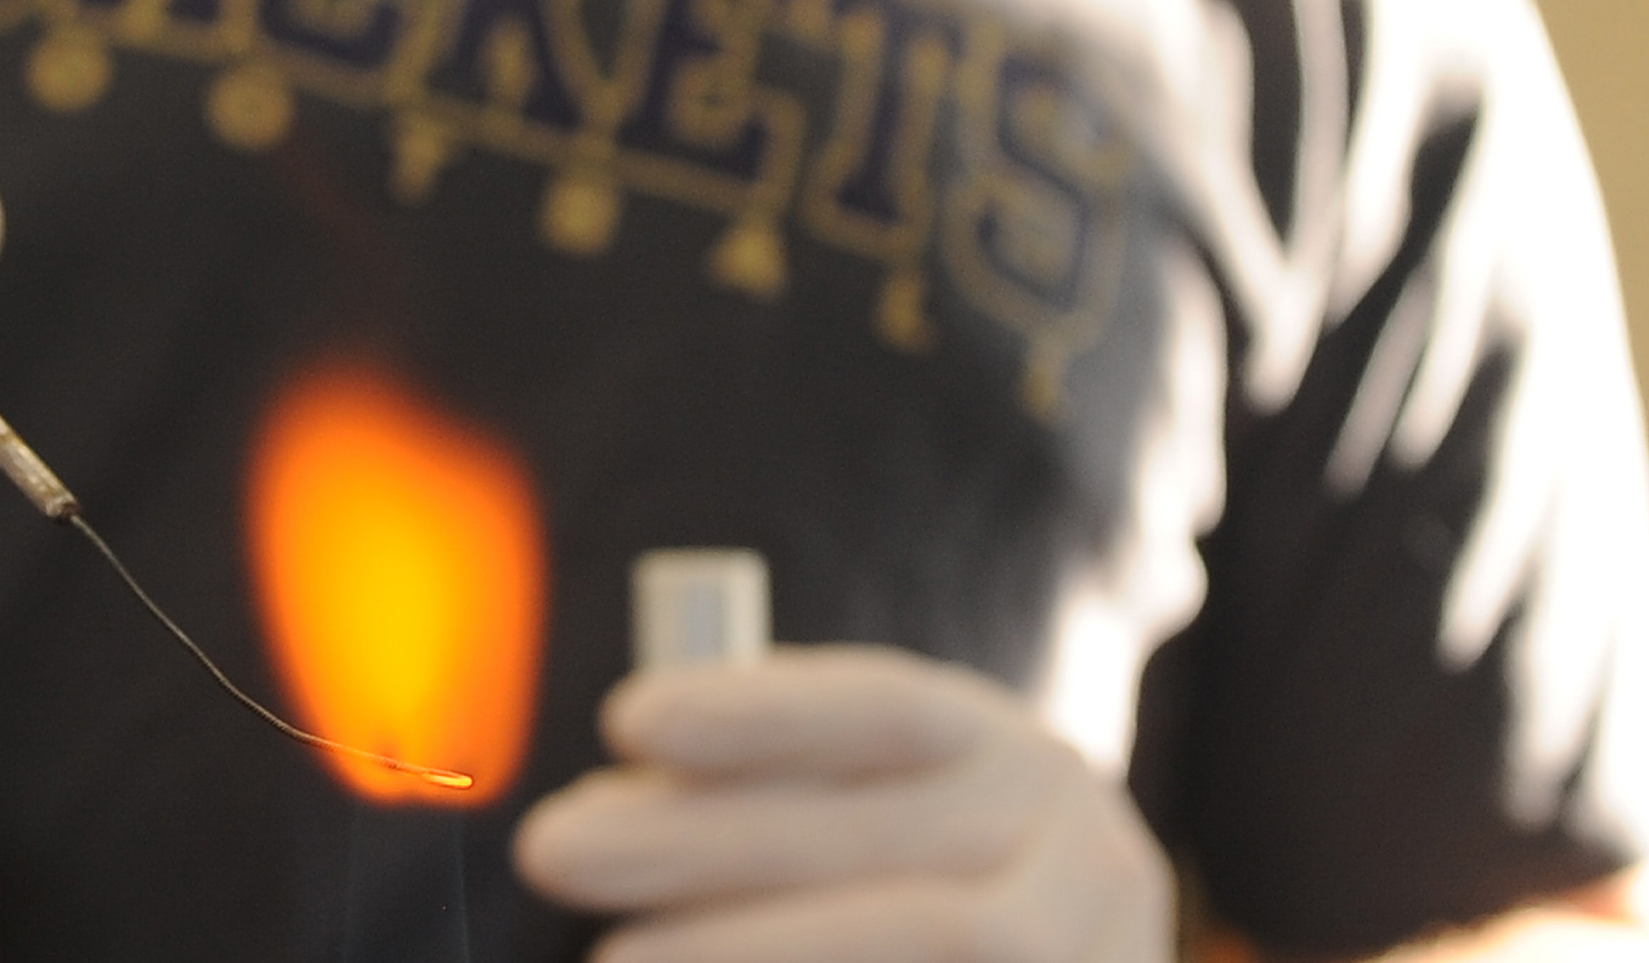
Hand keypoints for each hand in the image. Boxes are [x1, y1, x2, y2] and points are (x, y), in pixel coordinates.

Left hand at [517, 646, 1173, 962]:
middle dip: (700, 843)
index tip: (625, 717)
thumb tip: (609, 800)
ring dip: (746, 948)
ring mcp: (1094, 957)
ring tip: (611, 958)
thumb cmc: (908, 903)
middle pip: (877, 842)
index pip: (891, 710)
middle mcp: (1084, 855)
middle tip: (554, 846)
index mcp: (1022, 764)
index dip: (760, 712)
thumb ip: (769, 793)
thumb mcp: (874, 827)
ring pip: (924, 940)